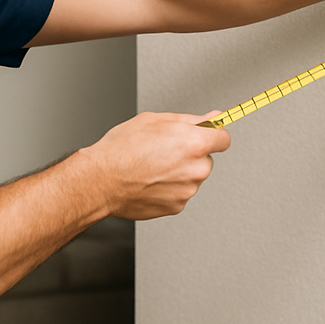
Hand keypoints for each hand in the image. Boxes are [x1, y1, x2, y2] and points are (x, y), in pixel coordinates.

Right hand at [84, 111, 230, 219]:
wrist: (101, 179)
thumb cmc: (121, 150)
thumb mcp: (155, 120)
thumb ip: (190, 120)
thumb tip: (212, 117)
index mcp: (194, 143)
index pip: (223, 138)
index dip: (212, 135)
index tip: (206, 136)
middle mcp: (196, 169)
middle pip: (206, 159)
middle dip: (190, 154)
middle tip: (164, 150)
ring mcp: (187, 190)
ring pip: (192, 177)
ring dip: (179, 172)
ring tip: (152, 166)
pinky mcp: (177, 206)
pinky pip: (179, 193)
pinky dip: (168, 188)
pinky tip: (150, 180)